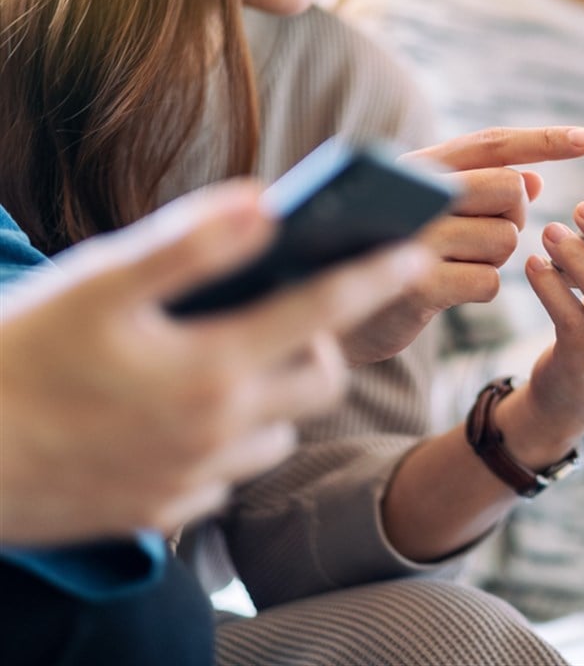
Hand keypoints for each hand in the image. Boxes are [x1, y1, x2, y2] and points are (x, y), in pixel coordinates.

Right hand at [0, 181, 430, 544]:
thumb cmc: (15, 355)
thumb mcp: (94, 283)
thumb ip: (187, 243)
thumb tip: (266, 204)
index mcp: (209, 366)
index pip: (322, 310)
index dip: (372, 275)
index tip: (410, 249)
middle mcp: (216, 431)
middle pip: (318, 381)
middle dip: (321, 343)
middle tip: (288, 314)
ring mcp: (192, 478)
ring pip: (280, 433)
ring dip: (275, 396)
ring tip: (228, 361)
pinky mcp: (163, 512)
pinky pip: (229, 474)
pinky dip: (227, 441)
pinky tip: (180, 415)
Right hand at [338, 126, 583, 364]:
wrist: (323, 311)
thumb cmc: (387, 253)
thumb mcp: (428, 213)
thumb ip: (476, 190)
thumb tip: (534, 178)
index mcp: (418, 166)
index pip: (491, 143)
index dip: (543, 140)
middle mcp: (413, 192)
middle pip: (508, 189)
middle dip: (512, 215)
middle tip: (482, 234)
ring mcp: (414, 238)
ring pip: (505, 240)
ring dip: (493, 258)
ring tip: (451, 264)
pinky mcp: (417, 285)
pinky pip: (490, 281)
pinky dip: (481, 288)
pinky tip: (448, 290)